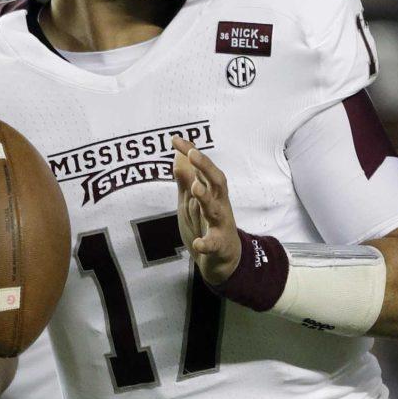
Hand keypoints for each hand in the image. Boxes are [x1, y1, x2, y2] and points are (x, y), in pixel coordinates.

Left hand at [172, 136, 241, 285]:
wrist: (222, 260)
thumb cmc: (206, 224)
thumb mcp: (192, 201)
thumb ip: (186, 180)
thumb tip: (178, 155)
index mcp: (211, 192)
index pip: (202, 168)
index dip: (190, 153)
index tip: (175, 139)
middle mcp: (218, 204)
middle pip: (216, 181)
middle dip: (205, 167)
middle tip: (192, 154)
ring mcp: (220, 224)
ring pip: (216, 208)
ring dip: (206, 198)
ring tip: (195, 188)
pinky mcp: (220, 245)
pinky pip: (214, 243)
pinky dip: (206, 243)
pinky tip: (198, 243)